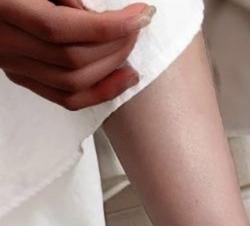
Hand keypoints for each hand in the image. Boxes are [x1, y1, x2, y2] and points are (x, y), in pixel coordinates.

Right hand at [0, 0, 154, 109]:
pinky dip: (100, 92)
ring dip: (112, 69)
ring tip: (131, 47)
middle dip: (115, 44)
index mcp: (3, 8)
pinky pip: (66, 98)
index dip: (107, 25)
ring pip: (72, 83)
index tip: (140, 15)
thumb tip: (99, 17)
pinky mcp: (22, 76)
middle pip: (71, 59)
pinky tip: (123, 78)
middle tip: (136, 26)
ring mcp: (13, 64)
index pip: (59, 28)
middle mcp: (4, 42)